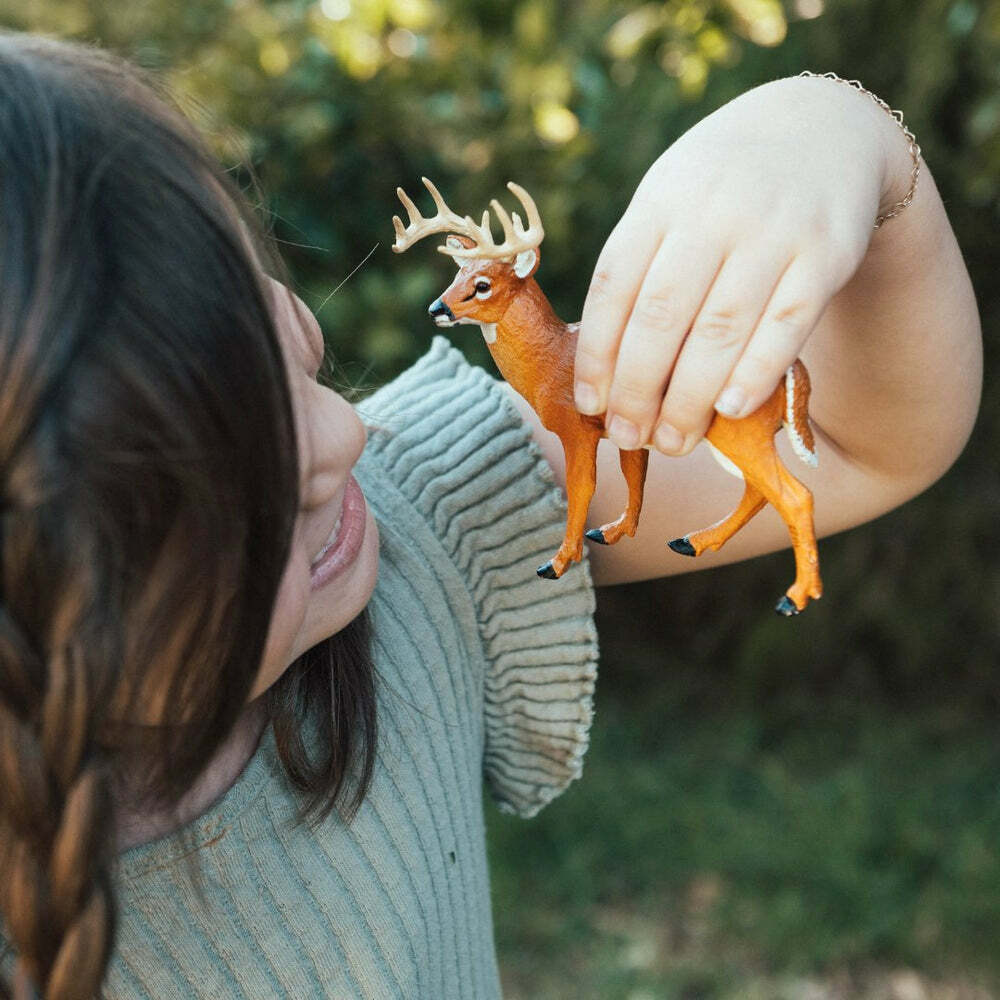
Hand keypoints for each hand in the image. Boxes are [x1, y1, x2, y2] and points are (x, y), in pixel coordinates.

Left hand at [574, 75, 894, 454]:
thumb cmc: (720, 191)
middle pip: (662, 316)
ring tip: (672, 441)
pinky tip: (730, 409)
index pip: (614, 287)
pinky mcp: (827, 252)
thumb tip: (603, 369)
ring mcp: (773, 230)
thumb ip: (639, 268)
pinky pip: (786, 324)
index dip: (597, 355)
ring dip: (689, 397)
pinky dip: (755, 372)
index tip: (590, 406)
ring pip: (721, 328)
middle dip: (638, 388)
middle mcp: (712, 212)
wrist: (821, 130)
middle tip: (628, 436)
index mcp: (660, 200)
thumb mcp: (669, 201)